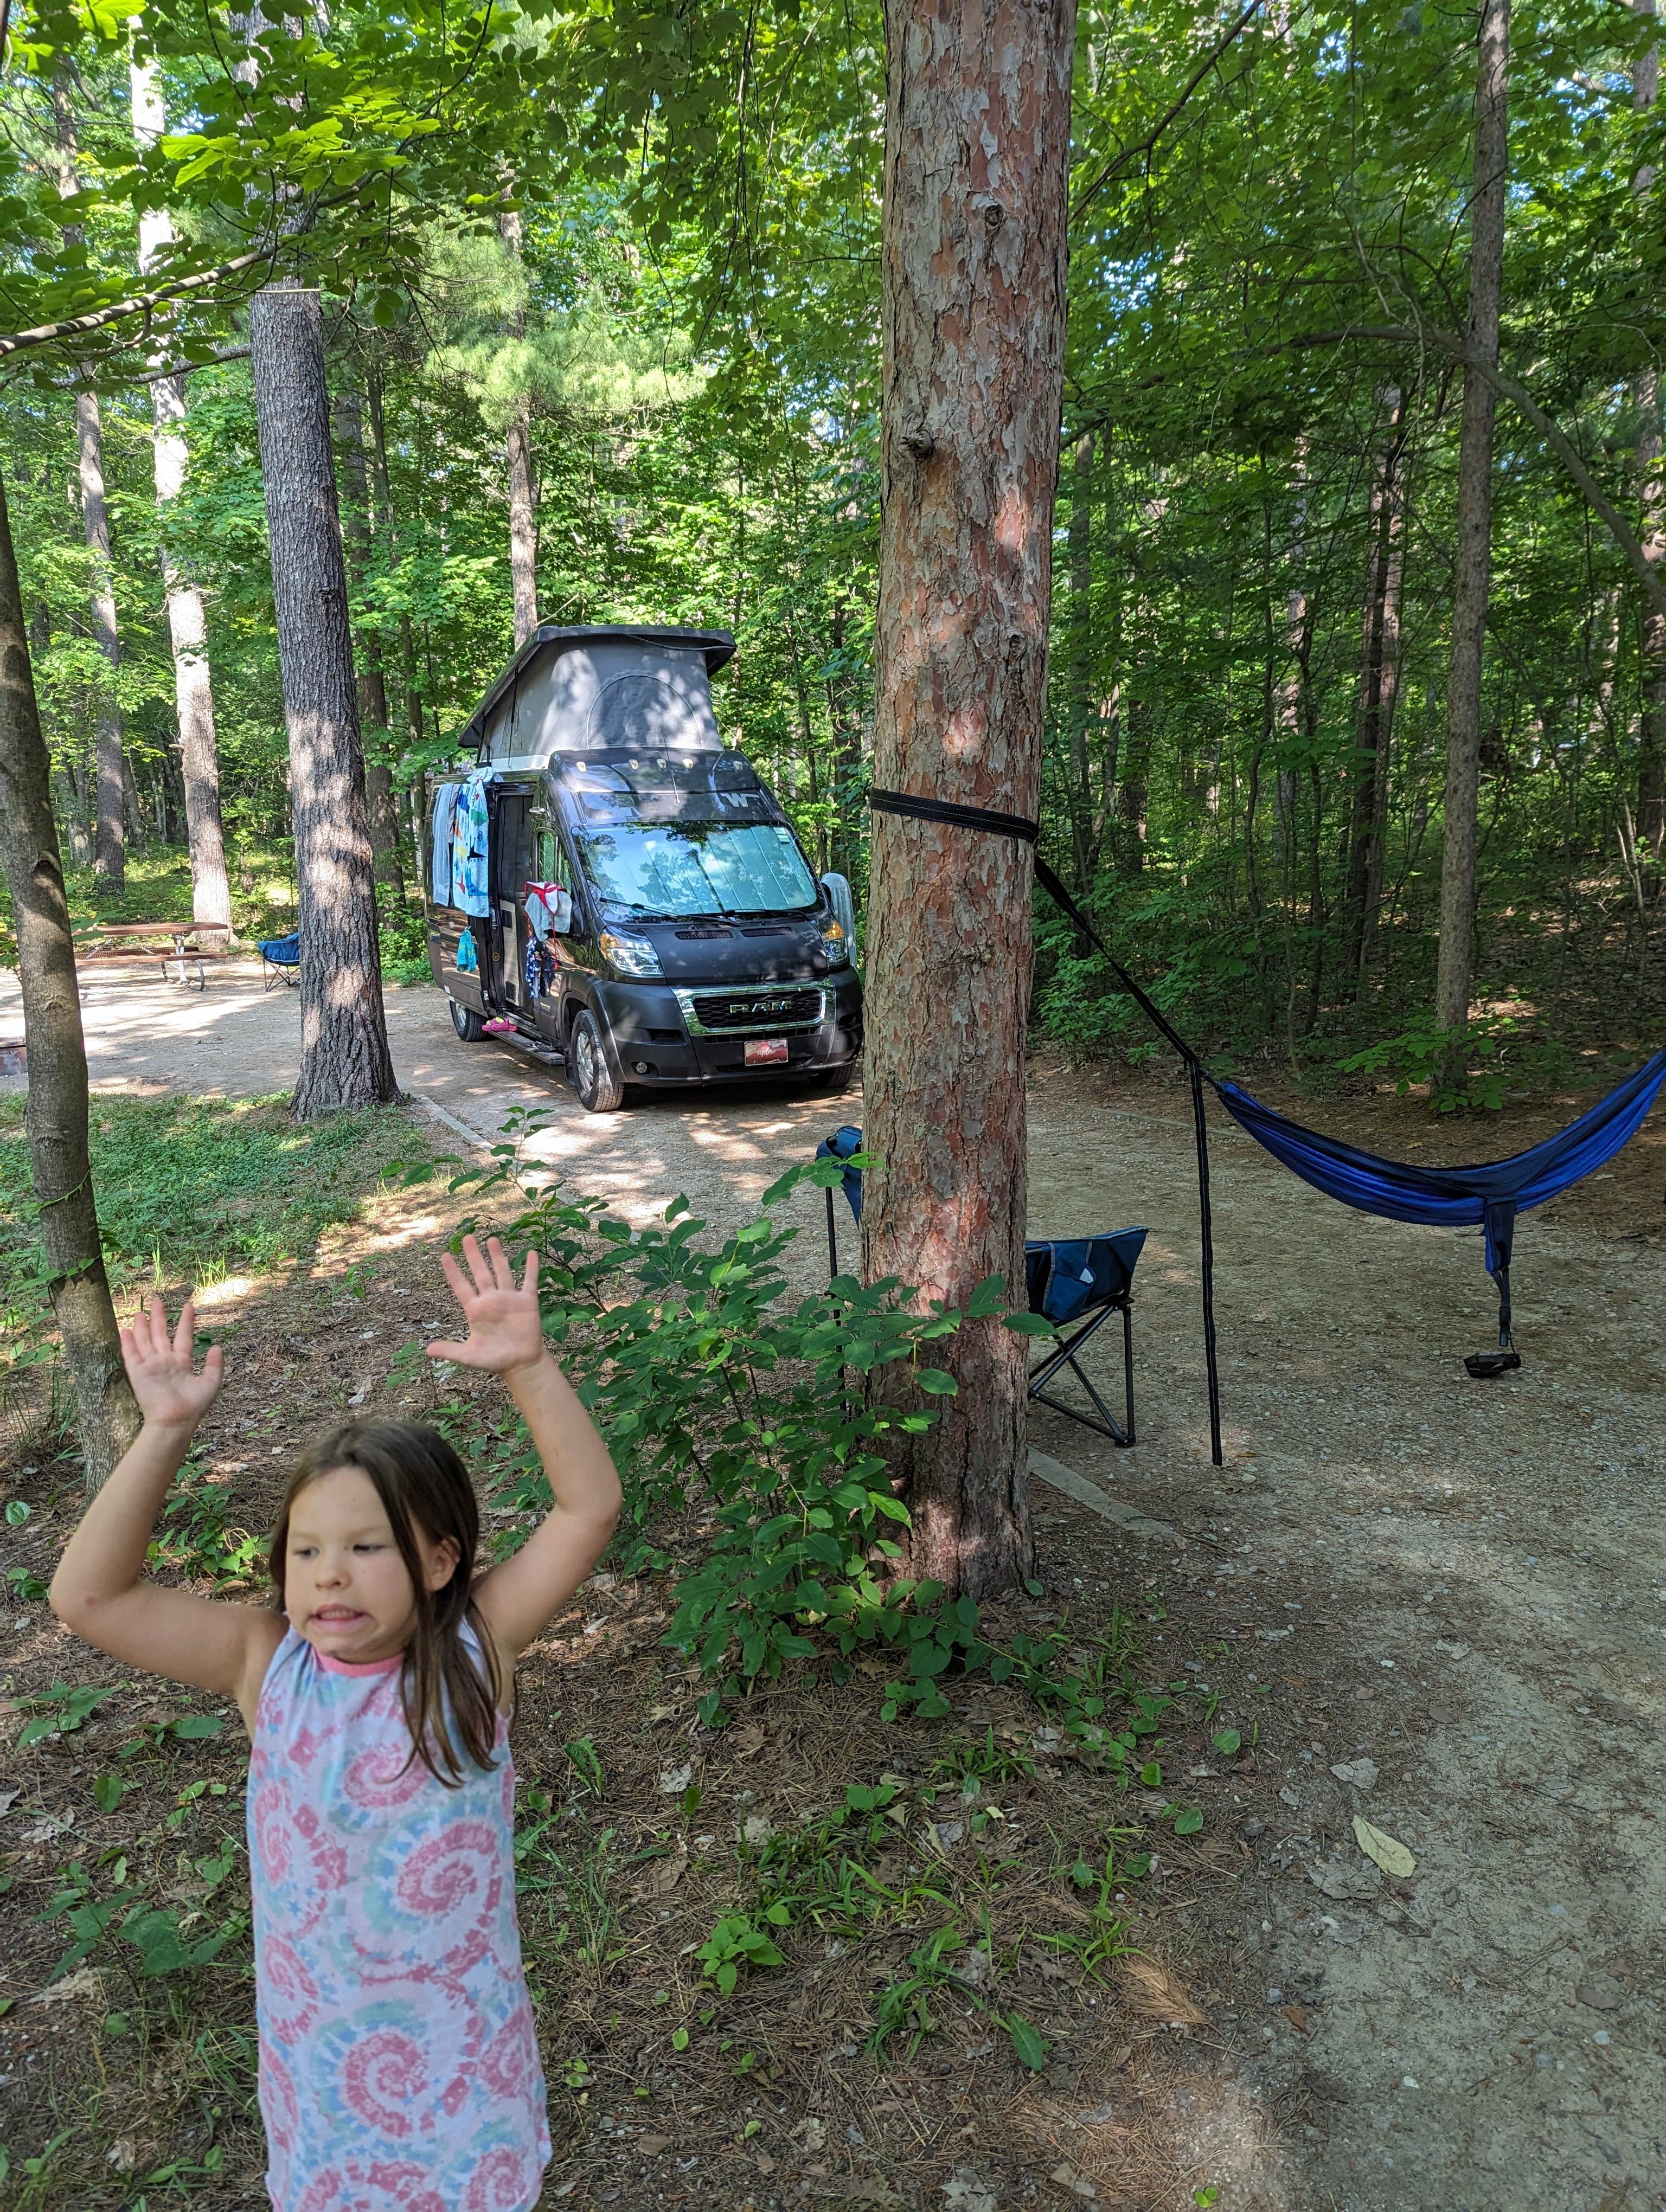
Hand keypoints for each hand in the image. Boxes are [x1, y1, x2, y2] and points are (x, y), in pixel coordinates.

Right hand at [121, 1299, 222, 1431]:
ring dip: (142, 1327)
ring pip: (145, 1341)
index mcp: (182, 1363)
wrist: (175, 1421)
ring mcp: (151, 1367)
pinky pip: (131, 1355)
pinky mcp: (138, 1373)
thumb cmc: (193, 1405)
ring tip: (140, 1312)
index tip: (189, 1305)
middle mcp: (165, 1362)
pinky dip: (128, 1343)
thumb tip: (217, 1346)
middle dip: (159, 1318)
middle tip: (156, 1300)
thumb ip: (215, 1364)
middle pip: (160, 1335)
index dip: (186, 1321)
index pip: (183, 1337)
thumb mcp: (211, 1382)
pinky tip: (125, 1329)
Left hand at [428, 1236, 546, 1376]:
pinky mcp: (527, 1302)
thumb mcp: (469, 1356)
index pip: (461, 1286)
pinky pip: (529, 1281)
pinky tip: (531, 1253)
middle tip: (467, 1237)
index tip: (445, 1255)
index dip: (453, 1271)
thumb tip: (427, 1351)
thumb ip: (450, 1350)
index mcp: (476, 1310)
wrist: (521, 1364)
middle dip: (474, 1255)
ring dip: (498, 1256)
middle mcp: (491, 1300)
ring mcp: (509, 1299)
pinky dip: (531, 1268)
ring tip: (492, 1239)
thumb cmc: (494, 1360)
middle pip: (481, 1273)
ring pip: (502, 1272)